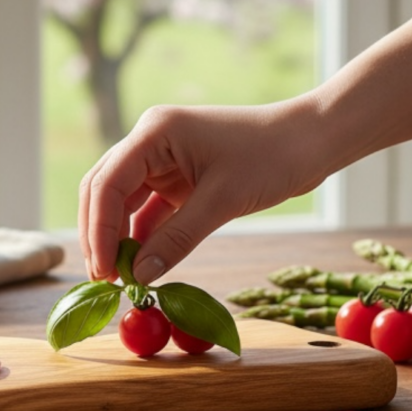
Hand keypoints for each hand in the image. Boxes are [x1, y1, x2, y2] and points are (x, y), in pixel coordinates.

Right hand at [78, 96, 326, 283]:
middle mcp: (149, 142)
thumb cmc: (272, 157)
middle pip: (104, 190)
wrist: (312, 141)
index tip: (104, 270)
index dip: (99, 230)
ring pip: (121, 202)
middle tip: (105, 278)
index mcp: (154, 132)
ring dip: (118, 237)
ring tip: (121, 276)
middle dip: (100, 234)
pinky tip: (142, 263)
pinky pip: (147, 209)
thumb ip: (176, 239)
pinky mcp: (175, 178)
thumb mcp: (221, 201)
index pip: (107, 183)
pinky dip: (142, 235)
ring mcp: (160, 159)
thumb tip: (140, 276)